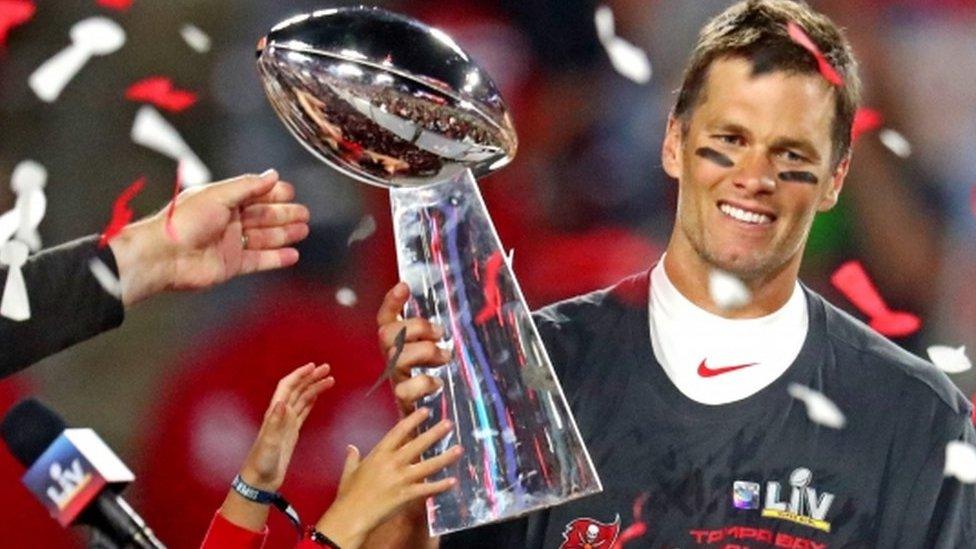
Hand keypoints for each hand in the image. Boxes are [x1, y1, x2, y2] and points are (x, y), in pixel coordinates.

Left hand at [109, 170, 309, 306]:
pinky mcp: (231, 264)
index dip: (273, 193)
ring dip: (284, 234)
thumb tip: (272, 175)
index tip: (291, 192)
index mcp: (222, 200)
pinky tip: (292, 254)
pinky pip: (259, 260)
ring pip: (264, 237)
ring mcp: (230, 243)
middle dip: (284, 214)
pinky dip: (276, 258)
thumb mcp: (217, 194)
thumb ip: (248, 186)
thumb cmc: (182, 221)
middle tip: (304, 213)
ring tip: (303, 231)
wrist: (163, 256)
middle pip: (262, 216)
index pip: (254, 194)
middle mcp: (227, 221)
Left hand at [217, 362, 332, 533]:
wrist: (261, 480)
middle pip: (298, 389)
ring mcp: (287, 422)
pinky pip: (304, 411)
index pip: (288, 387)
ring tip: (330, 380)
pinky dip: (311, 401)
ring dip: (314, 388)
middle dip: (311, 377)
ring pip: (303, 398)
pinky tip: (317, 396)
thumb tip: (282, 402)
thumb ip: (275, 422)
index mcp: (275, 413)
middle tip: (327, 369)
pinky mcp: (292, 431)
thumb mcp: (269, 443)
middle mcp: (281, 414)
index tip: (313, 366)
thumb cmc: (262, 462)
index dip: (299, 375)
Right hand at [314, 407, 461, 548]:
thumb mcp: (349, 471)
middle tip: (449, 424)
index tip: (426, 411)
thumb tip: (351, 447)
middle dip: (435, 433)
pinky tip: (453, 481)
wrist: (351, 516)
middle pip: (418, 444)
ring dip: (445, 457)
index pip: (399, 431)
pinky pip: (427, 489)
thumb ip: (352, 458)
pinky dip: (440, 485)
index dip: (413, 420)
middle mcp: (393, 462)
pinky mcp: (407, 495)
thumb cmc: (348, 494)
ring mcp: (401, 478)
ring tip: (459, 449)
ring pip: (428, 465)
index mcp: (379, 453)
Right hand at [376, 282, 450, 415]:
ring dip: (426, 353)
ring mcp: (394, 379)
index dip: (391, 302)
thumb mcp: (432, 350)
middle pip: (387, 334)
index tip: (403, 286)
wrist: (425, 420)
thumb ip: (431, 332)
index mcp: (396, 343)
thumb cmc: (431, 379)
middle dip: (416, 328)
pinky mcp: (402, 400)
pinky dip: (424, 384)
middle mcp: (390, 358)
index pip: (385, 318)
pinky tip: (437, 383)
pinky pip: (405, 390)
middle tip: (439, 333)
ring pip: (397, 358)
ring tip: (445, 357)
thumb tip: (441, 311)